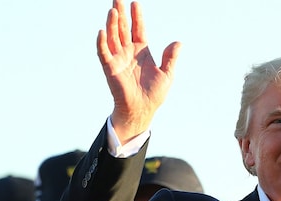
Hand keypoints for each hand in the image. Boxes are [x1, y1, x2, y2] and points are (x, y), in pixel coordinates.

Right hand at [97, 0, 179, 142]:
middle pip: (123, 29)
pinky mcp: (110, 68)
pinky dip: (102, 42)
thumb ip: (171, 58)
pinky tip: (102, 31)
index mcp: (141, 51)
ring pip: (113, 37)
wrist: (143, 110)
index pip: (137, 29)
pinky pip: (104, 53)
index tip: (135, 3)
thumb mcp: (167, 74)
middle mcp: (128, 52)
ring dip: (112, 24)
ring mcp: (118, 59)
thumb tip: (178, 42)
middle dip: (121, 14)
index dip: (137, 17)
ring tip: (113, 10)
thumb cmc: (154, 94)